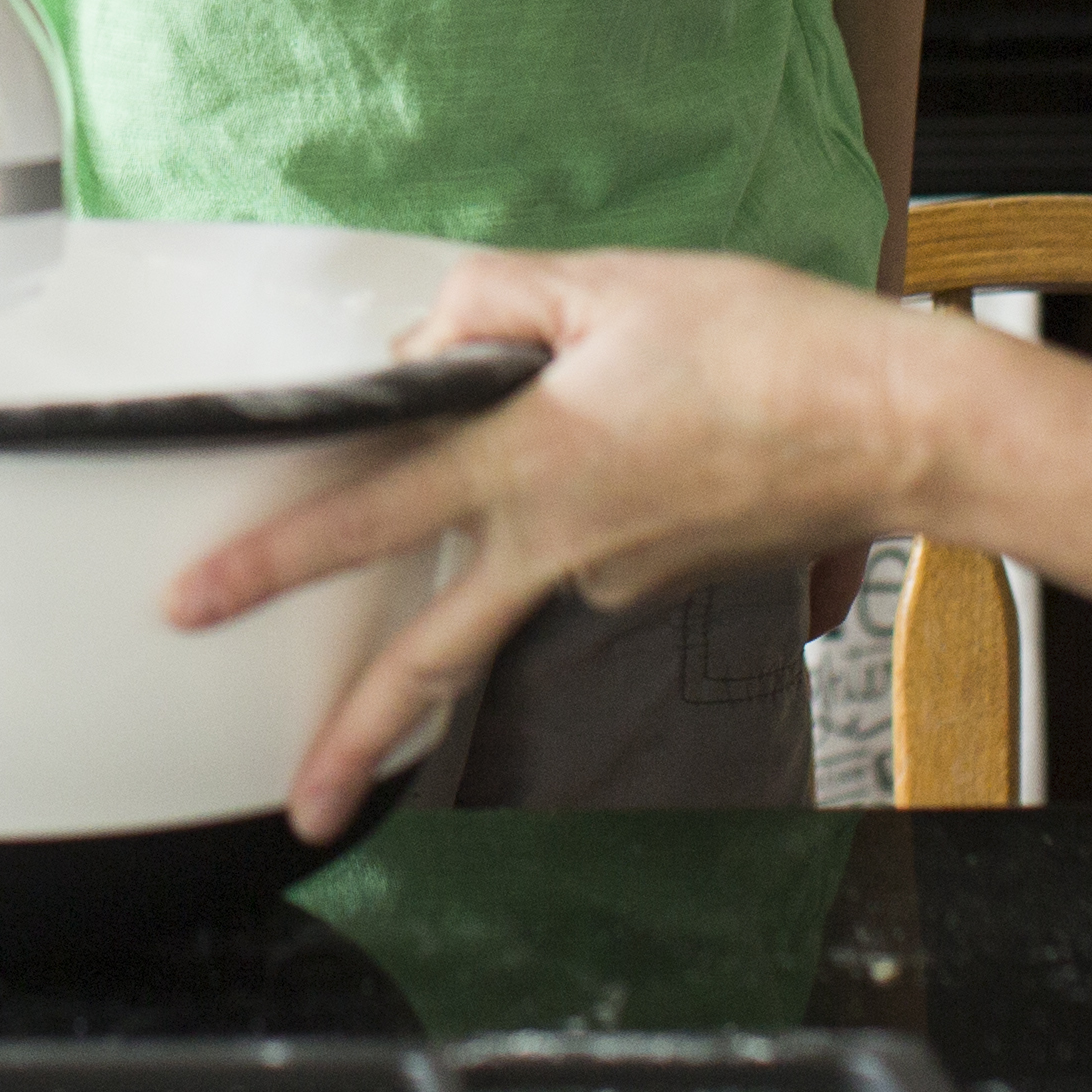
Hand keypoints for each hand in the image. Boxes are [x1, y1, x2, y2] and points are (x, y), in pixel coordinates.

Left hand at [168, 247, 915, 838]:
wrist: (897, 425)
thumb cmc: (771, 347)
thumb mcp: (612, 286)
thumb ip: (496, 304)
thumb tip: (426, 340)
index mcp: (533, 461)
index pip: (371, 517)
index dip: (272, 560)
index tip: (194, 603)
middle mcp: (561, 542)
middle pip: (430, 653)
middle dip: (359, 737)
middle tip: (306, 805)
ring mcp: (610, 575)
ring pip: (502, 592)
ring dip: (464, 605)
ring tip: (466, 586)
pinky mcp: (654, 582)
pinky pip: (574, 552)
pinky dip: (565, 518)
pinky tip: (631, 454)